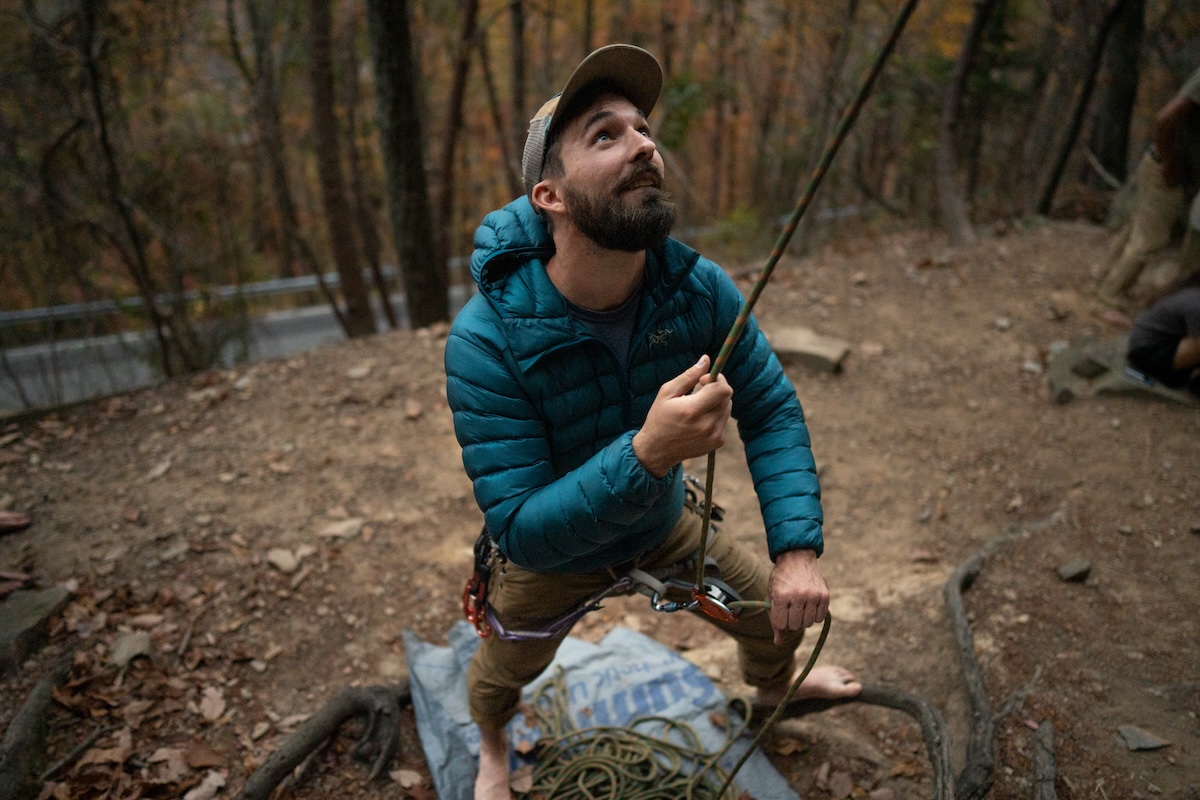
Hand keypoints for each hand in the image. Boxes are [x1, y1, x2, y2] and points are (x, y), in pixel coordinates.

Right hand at [632, 354, 732, 477]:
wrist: (657, 450)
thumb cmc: (659, 418)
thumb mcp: (667, 393)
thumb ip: (689, 376)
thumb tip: (706, 359)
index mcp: (692, 411)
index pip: (723, 390)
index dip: (717, 379)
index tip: (703, 380)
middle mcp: (707, 425)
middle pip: (727, 397)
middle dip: (716, 389)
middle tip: (699, 391)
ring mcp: (714, 436)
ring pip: (727, 408)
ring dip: (717, 402)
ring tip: (698, 407)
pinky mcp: (718, 442)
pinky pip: (724, 420)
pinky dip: (716, 415)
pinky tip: (700, 420)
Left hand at [768, 549, 829, 644]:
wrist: (797, 558)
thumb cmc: (781, 580)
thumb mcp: (772, 596)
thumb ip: (774, 620)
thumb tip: (778, 643)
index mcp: (781, 595)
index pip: (781, 624)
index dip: (780, 622)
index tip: (780, 613)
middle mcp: (798, 595)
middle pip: (795, 626)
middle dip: (791, 621)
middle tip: (790, 608)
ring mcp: (813, 595)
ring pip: (808, 624)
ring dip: (803, 618)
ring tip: (799, 605)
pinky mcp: (825, 595)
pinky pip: (820, 618)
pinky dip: (814, 615)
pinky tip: (809, 604)